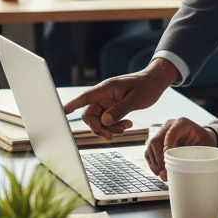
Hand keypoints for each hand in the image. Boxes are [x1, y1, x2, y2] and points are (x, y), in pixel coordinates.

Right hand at [63, 58, 178, 140]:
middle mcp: (103, 95)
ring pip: (99, 120)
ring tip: (125, 127)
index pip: (85, 97)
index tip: (62, 112)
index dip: (72, 105)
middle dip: (99, 127)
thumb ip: (119, 110)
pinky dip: (115, 125)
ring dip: (109, 128)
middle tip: (112, 136)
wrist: (156, 81)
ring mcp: (107, 101)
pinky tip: (127, 124)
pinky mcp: (113, 107)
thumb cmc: (147, 86)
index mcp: (106, 88)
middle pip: (90, 114)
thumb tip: (104, 121)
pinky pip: (107, 120)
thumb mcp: (135, 99)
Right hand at [145, 118, 216, 177]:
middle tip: (164, 172)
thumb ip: (198, 152)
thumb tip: (187, 167)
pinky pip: (149, 151)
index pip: (171, 133)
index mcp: (182, 123)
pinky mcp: (158, 141)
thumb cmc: (203, 141)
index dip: (168, 145)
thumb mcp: (206, 144)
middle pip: (157, 140)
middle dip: (159, 158)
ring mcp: (162, 133)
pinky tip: (157, 171)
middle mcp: (169, 126)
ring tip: (161, 174)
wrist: (200, 138)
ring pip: (151, 146)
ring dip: (154, 162)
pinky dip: (152, 162)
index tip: (167, 159)